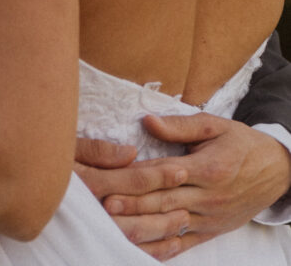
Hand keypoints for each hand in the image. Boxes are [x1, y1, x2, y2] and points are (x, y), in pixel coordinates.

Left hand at [93, 113, 290, 260]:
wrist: (277, 171)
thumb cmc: (241, 143)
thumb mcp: (214, 125)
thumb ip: (178, 125)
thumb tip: (147, 121)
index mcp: (207, 168)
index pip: (162, 173)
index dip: (133, 178)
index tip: (107, 180)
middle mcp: (207, 197)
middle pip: (159, 202)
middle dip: (126, 204)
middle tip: (97, 204)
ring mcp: (208, 218)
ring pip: (167, 226)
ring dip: (137, 228)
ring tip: (110, 227)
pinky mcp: (210, 232)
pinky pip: (182, 244)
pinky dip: (159, 249)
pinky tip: (137, 249)